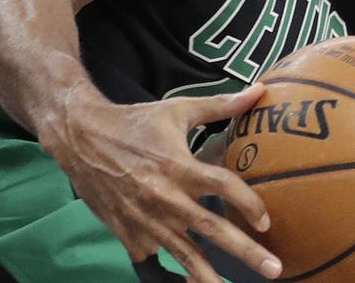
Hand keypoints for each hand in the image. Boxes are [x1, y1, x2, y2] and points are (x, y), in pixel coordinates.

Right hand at [39, 82, 281, 281]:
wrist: (80, 139)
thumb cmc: (135, 122)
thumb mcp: (178, 110)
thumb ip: (222, 105)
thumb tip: (260, 90)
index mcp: (179, 166)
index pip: (224, 188)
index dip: (249, 204)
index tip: (266, 222)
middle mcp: (165, 197)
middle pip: (212, 229)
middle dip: (245, 252)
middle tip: (273, 269)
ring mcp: (145, 220)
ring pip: (184, 254)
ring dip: (210, 275)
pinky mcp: (128, 234)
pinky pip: (155, 258)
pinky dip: (172, 270)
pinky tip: (190, 280)